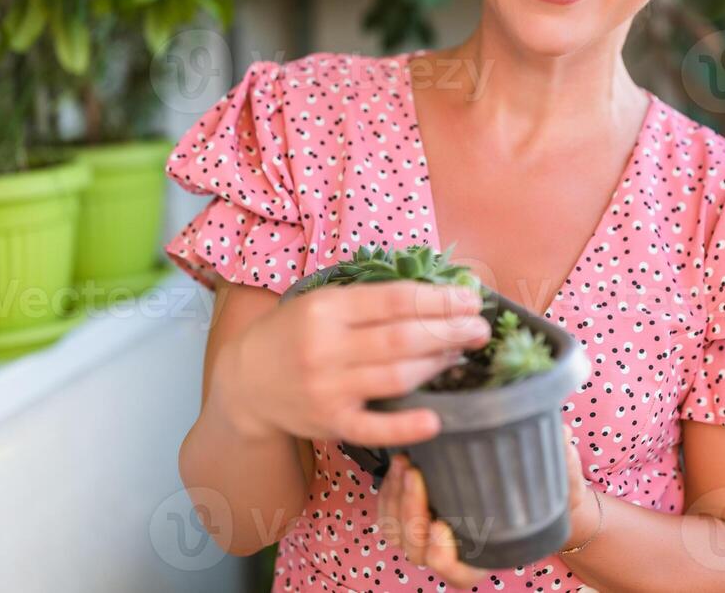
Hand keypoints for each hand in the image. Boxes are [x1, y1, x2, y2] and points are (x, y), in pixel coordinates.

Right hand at [218, 280, 491, 446]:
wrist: (244, 382)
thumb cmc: (293, 334)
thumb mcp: (320, 303)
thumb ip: (370, 300)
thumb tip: (436, 295)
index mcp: (326, 309)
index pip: (395, 300)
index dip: (439, 300)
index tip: (470, 299)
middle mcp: (326, 348)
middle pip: (402, 339)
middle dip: (449, 331)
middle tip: (480, 328)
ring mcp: (328, 388)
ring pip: (396, 377)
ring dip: (437, 365)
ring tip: (461, 354)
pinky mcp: (330, 423)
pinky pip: (373, 428)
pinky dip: (406, 426)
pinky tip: (436, 418)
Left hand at [376, 425, 596, 588]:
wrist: (533, 487)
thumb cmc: (549, 493)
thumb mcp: (565, 483)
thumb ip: (564, 467)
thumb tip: (563, 435)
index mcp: (488, 555)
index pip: (460, 574)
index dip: (445, 559)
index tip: (442, 528)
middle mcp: (456, 551)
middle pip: (419, 550)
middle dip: (412, 513)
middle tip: (416, 476)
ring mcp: (431, 534)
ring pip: (399, 532)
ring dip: (396, 500)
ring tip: (405, 463)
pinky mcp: (415, 511)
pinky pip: (389, 513)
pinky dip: (388, 491)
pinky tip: (398, 462)